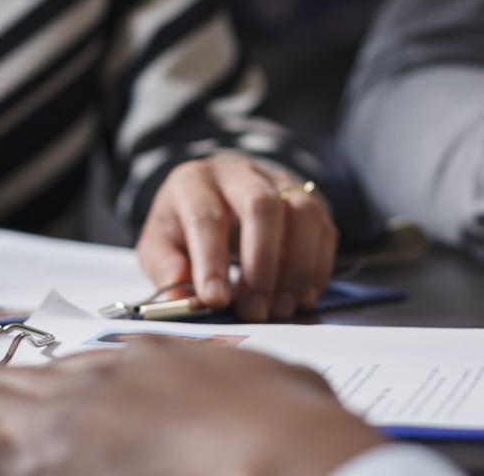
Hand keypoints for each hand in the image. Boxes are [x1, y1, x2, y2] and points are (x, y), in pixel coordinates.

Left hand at [0, 338, 383, 475]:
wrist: (279, 450)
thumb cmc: (281, 419)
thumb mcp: (251, 376)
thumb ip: (205, 376)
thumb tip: (195, 374)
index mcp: (139, 362)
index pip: (62, 369)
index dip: (15, 379)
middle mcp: (93, 388)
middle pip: (4, 389)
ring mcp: (66, 432)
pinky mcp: (51, 468)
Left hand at [136, 155, 337, 320]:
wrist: (216, 189)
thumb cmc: (184, 224)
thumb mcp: (160, 243)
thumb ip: (166, 269)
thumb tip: (183, 299)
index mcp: (194, 181)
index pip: (206, 216)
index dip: (211, 260)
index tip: (216, 301)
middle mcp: (240, 172)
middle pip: (261, 205)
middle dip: (261, 264)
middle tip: (255, 311)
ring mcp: (279, 180)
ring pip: (301, 211)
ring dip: (296, 267)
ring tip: (281, 309)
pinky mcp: (308, 196)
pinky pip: (323, 226)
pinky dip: (318, 266)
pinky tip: (302, 297)